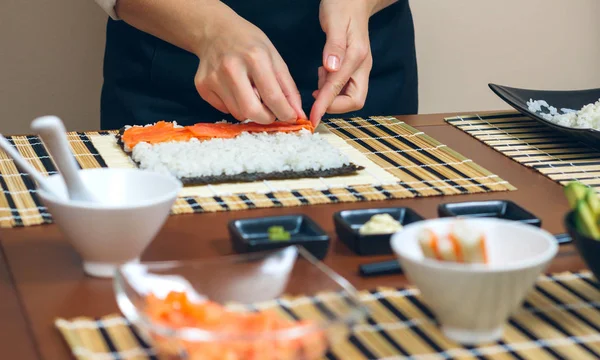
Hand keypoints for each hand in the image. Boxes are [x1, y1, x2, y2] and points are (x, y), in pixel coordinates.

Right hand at [193, 10, 305, 123]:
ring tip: (251, 93)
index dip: (285, 113)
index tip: (290, 117)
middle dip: (267, 118)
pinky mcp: (202, 86)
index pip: (273, 97)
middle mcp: (231, 68)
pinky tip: (234, 90)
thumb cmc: (249, 43)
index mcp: (255, 58)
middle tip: (271, 113)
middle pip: (252, 111)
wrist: (215, 31)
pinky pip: (225, 110)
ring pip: (238, 113)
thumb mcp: (274, 58)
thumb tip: (297, 114)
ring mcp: (213, 78)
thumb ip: (288, 88)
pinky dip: (235, 106)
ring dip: (250, 111)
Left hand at [310, 0, 374, 125]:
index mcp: (357, 57)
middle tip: (316, 92)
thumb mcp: (335, 22)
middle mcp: (362, 66)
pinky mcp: (354, 68)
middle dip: (334, 104)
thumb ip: (334, 46)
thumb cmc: (344, 5)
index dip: (325, 105)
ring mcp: (360, 68)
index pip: (340, 89)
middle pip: (354, 101)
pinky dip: (331, 87)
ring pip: (349, 96)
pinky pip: (344, 87)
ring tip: (319, 76)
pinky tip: (323, 73)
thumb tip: (331, 69)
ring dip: (331, 94)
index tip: (312, 117)